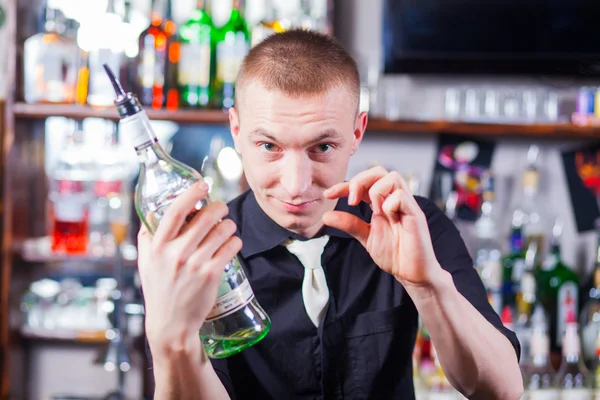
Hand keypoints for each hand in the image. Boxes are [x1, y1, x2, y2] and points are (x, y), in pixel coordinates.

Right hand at [137, 181, 241, 355]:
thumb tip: (152, 210)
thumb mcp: (146, 261)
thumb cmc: (159, 289)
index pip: (174, 211)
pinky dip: (235, 241)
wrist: (171, 323)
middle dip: (218, 208)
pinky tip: (231, 242)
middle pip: (205, 217)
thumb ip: (148, 236)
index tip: (202, 185)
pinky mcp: (211, 274)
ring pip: (223, 230)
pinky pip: (231, 247)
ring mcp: (195, 264)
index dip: (191, 194)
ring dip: (229, 225)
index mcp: (157, 246)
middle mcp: (175, 253)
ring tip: (226, 227)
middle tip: (220, 208)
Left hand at [322, 166, 441, 286]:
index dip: (344, 185)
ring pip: (393, 177)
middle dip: (360, 181)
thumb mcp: (365, 236)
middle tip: (351, 202)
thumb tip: (326, 216)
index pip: (363, 183)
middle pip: (379, 171)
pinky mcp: (416, 214)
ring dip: (376, 191)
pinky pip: (401, 196)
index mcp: (382, 202)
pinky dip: (389, 204)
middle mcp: (395, 199)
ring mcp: (407, 205)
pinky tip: (388, 218)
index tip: (328, 194)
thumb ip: (349, 224)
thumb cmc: (394, 254)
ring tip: (374, 211)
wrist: (411, 273)